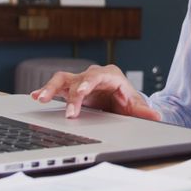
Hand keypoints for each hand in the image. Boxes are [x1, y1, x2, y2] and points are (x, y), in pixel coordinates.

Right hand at [30, 64, 159, 120]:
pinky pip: (56, 87)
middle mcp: (92, 76)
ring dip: (50, 88)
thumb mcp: (135, 105)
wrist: (118, 100)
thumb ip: (143, 110)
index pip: (96, 77)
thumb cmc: (126, 99)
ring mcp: (79, 82)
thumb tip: (156, 116)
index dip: (87, 84)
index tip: (80, 93)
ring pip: (62, 80)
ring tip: (38, 97)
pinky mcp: (70, 89)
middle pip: (78, 81)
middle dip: (71, 95)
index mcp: (109, 75)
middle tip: (68, 112)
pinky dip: (44, 91)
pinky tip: (34, 96)